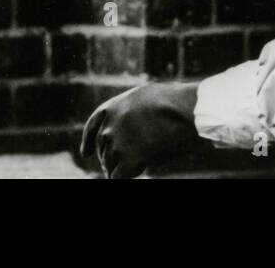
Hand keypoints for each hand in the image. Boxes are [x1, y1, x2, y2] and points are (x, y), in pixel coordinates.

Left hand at [79, 82, 203, 178]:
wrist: (188, 110)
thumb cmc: (177, 103)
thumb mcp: (147, 98)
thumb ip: (132, 112)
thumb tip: (130, 128)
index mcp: (114, 107)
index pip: (93, 126)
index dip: (88, 141)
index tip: (85, 153)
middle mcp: (110, 125)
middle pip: (103, 150)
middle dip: (110, 158)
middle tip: (125, 163)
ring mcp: (118, 143)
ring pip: (110, 165)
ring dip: (121, 168)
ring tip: (142, 161)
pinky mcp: (129, 159)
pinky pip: (118, 177)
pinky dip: (126, 176)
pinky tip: (137, 171)